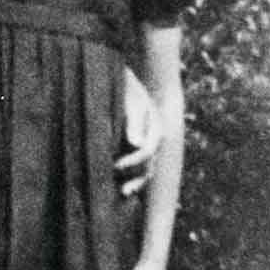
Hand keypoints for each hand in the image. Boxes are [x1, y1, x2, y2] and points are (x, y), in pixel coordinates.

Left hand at [115, 68, 161, 197]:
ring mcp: (146, 143)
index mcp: (155, 125)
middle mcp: (153, 137)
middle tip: (121, 189)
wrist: (114, 77)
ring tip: (122, 192)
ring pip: (146, 169)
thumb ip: (133, 120)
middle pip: (149, 164)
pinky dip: (132, 178)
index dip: (132, 162)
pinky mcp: (134, 146)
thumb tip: (136, 144)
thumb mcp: (127, 99)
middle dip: (136, 178)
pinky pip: (138, 167)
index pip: (147, 151)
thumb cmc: (121, 86)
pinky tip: (121, 189)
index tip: (115, 166)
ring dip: (136, 182)